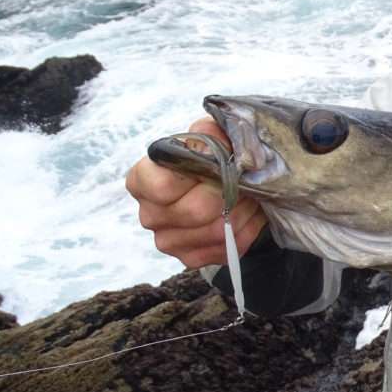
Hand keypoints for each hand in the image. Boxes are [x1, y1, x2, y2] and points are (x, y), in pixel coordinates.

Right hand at [125, 117, 267, 268]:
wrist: (228, 183)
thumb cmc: (213, 157)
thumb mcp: (211, 136)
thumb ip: (208, 133)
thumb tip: (205, 139)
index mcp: (142, 180)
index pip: (162, 186)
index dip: (197, 173)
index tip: (217, 162)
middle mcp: (149, 214)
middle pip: (194, 211)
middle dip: (228, 193)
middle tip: (243, 179)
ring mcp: (169, 241)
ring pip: (215, 231)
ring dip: (242, 210)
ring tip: (249, 194)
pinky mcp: (192, 258)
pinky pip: (228, 247)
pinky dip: (247, 228)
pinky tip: (248, 213)